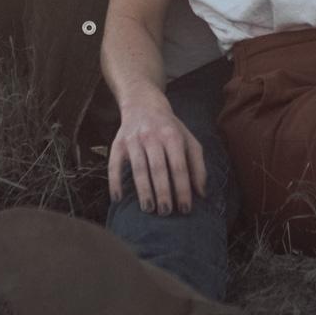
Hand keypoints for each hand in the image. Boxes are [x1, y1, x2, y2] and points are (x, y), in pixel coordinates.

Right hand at [110, 95, 207, 215]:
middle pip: (158, 168)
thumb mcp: (188, 140)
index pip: (179, 166)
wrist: (143, 103)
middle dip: (163, 191)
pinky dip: (114, 181)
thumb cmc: (170, 128)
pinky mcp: (118, 143)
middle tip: (166, 212)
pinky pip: (114, 164)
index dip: (182, 188)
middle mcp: (152, 136)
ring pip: (138, 168)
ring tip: (148, 208)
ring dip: (143, 189)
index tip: (185, 209)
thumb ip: (197, 165)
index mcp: (172, 136)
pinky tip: (118, 199)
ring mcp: (133, 139)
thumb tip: (202, 193)